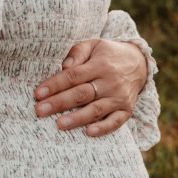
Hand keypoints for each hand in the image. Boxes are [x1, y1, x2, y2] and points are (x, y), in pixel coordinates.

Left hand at [34, 38, 148, 136]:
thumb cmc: (108, 55)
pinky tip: (88, 133)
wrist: (139, 63)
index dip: (55, 85)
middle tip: (40, 110)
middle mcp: (110, 82)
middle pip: (82, 94)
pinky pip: (115, 122)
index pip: (73, 76)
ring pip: (96, 109)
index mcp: (100, 65)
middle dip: (59, 103)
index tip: (38, 93)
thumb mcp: (93, 45)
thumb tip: (64, 66)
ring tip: (59, 124)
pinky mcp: (127, 110)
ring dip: (77, 118)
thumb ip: (77, 52)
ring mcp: (119, 97)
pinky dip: (103, 128)